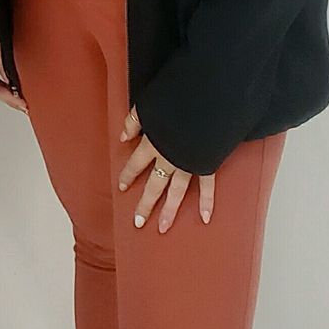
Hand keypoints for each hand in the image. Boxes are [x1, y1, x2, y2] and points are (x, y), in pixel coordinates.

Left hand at [118, 106, 215, 231]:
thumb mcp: (148, 105)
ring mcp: (188, 164)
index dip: (128, 175)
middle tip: (138, 223)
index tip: (122, 187)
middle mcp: (168, 158)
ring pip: (176, 192)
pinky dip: (206, 201)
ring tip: (163, 228)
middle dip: (145, 204)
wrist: (205, 102)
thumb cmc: (175, 100)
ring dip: (169, 211)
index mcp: (153, 143)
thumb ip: (134, 121)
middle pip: (154, 185)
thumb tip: (123, 137)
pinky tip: (204, 218)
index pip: (136, 163)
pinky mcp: (207, 164)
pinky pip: (207, 186)